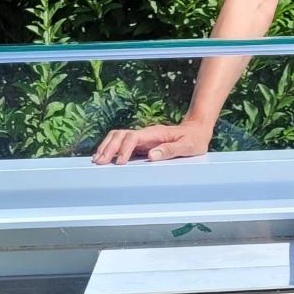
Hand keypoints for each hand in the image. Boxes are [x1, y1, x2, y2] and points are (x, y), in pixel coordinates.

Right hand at [91, 121, 211, 165]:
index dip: (124, 149)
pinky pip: (122, 144)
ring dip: (106, 147)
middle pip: (120, 135)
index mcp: (154, 133)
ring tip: (97, 160)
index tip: (120, 162)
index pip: (133, 138)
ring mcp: (142, 138)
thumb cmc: (194, 140)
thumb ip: (170, 150)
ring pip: (117, 137)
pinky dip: (111, 149)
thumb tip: (151, 155)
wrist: (197, 131)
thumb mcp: (188, 146)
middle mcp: (145, 134)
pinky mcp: (141, 144)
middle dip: (108, 147)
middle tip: (99, 162)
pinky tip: (105, 158)